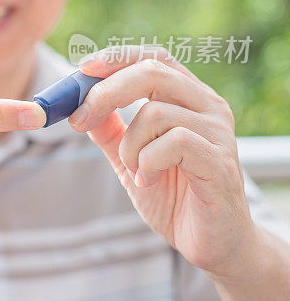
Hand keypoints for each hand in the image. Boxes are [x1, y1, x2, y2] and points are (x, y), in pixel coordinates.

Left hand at [68, 46, 255, 277]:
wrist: (212, 243)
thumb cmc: (174, 195)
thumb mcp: (130, 158)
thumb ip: (110, 131)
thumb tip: (79, 104)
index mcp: (189, 98)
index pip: (154, 58)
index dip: (117, 57)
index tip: (82, 68)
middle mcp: (208, 107)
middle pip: (152, 72)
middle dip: (106, 92)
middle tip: (80, 119)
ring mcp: (218, 133)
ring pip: (156, 112)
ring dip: (129, 144)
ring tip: (134, 169)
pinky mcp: (221, 162)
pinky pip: (173, 143)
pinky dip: (147, 162)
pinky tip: (148, 180)